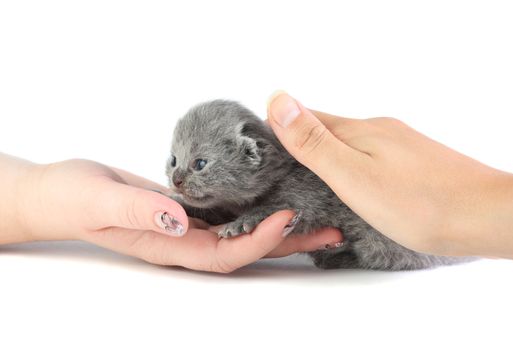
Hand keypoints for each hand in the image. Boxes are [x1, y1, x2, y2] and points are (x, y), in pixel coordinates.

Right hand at [11, 158, 341, 271]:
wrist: (65, 193)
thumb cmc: (75, 199)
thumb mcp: (102, 204)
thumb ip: (139, 212)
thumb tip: (179, 218)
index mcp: (172, 246)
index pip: (226, 252)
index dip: (259, 239)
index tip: (288, 217)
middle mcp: (189, 239)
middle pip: (248, 245)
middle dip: (289, 239)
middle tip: (331, 227)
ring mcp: (192, 223)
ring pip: (245, 225)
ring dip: (282, 220)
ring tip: (320, 211)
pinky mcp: (192, 205)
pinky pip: (231, 206)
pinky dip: (258, 200)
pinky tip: (278, 189)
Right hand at [267, 92, 512, 258]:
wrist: (485, 216)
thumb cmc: (419, 203)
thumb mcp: (352, 175)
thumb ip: (314, 142)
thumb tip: (278, 99)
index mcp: (360, 131)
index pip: (308, 119)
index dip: (283, 129)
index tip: (262, 146)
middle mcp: (380, 131)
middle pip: (330, 130)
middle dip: (304, 143)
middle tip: (280, 164)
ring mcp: (401, 145)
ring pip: (353, 144)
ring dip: (330, 155)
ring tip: (312, 176)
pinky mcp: (416, 162)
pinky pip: (374, 157)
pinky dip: (356, 165)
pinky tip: (357, 183)